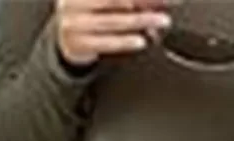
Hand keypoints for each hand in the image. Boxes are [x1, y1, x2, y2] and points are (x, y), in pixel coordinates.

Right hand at [56, 0, 171, 66]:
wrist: (65, 39)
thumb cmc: (90, 14)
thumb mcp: (107, 2)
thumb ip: (130, 1)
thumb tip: (158, 2)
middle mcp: (75, 0)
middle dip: (144, 1)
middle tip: (168, 1)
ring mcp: (74, 21)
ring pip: (114, 20)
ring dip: (141, 20)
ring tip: (161, 21)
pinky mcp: (78, 42)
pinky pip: (106, 42)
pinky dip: (126, 41)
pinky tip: (141, 41)